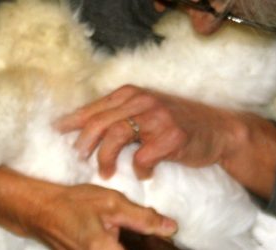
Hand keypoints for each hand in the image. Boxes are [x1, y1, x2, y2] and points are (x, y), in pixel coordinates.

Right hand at [0, 136, 176, 249]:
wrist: (37, 209)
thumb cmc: (71, 203)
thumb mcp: (111, 203)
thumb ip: (143, 218)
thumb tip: (171, 228)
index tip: (171, 247)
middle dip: (148, 247)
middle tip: (160, 237)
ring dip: (133, 245)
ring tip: (149, 237)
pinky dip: (121, 246)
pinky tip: (127, 237)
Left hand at [56, 85, 233, 177]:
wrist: (218, 130)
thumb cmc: (178, 122)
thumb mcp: (147, 110)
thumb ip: (121, 114)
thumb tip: (85, 127)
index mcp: (133, 93)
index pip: (95, 107)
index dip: (73, 120)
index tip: (57, 131)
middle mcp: (143, 101)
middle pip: (101, 122)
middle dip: (84, 142)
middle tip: (78, 157)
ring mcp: (158, 118)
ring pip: (117, 136)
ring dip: (106, 158)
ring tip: (105, 172)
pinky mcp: (172, 137)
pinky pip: (144, 157)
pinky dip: (140, 169)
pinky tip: (144, 173)